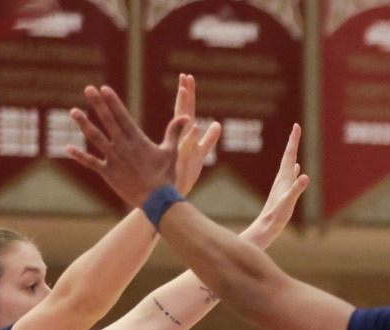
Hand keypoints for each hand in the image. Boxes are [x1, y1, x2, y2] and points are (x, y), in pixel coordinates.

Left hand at [68, 84, 189, 208]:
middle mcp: (123, 146)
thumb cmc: (166, 177)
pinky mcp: (108, 173)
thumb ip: (174, 133)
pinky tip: (68, 148)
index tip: (104, 88)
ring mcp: (114, 159)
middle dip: (98, 104)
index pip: (122, 116)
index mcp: (137, 140)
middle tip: (88, 89)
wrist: (158, 201)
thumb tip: (186, 117)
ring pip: (96, 138)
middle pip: (108, 121)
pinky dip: (79, 156)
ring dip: (84, 124)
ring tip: (73, 111)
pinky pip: (90, 162)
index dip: (113, 101)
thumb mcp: (171, 152)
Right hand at [168, 74, 222, 193]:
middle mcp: (182, 137)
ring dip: (184, 107)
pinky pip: (189, 145)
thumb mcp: (201, 153)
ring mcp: (182, 146)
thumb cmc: (184, 173)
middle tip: (185, 76)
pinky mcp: (184, 158)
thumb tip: (218, 124)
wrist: (171, 192)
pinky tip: (195, 125)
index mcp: (186, 134)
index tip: (187, 77)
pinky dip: (192, 136)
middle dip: (185, 93)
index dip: (187, 94)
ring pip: (184, 123)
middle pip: (184, 111)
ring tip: (184, 91)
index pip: (186, 109)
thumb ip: (210, 138)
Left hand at [243, 124, 308, 247]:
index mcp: (283, 178)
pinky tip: (297, 169)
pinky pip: (291, 176)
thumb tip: (305, 176)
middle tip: (297, 128)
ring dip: (293, 153)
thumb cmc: (276, 217)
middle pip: (289, 156)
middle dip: (294, 142)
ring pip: (289, 164)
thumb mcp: (287, 203)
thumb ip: (296, 189)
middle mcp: (282, 179)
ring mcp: (282, 185)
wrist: (265, 227)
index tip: (296, 126)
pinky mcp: (283, 192)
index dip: (293, 140)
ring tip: (296, 144)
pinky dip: (295, 169)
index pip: (290, 155)